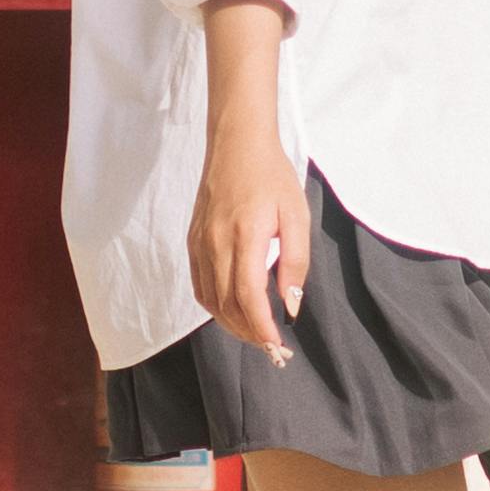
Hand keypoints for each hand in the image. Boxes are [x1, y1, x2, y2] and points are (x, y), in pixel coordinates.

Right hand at [194, 130, 311, 366]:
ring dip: (231, 324)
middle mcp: (215, 243)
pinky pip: (199, 286)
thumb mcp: (296, 215)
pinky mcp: (192, 241)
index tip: (277, 344)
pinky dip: (215, 307)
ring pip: (209, 300)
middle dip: (249, 333)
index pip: (248, 296)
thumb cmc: (272, 177)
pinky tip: (233, 310)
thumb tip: (291, 306)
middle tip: (271, 347)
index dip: (261, 327)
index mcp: (245, 235)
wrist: (236, 144)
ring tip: (255, 333)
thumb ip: (295, 262)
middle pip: (226, 305)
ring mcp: (199, 243)